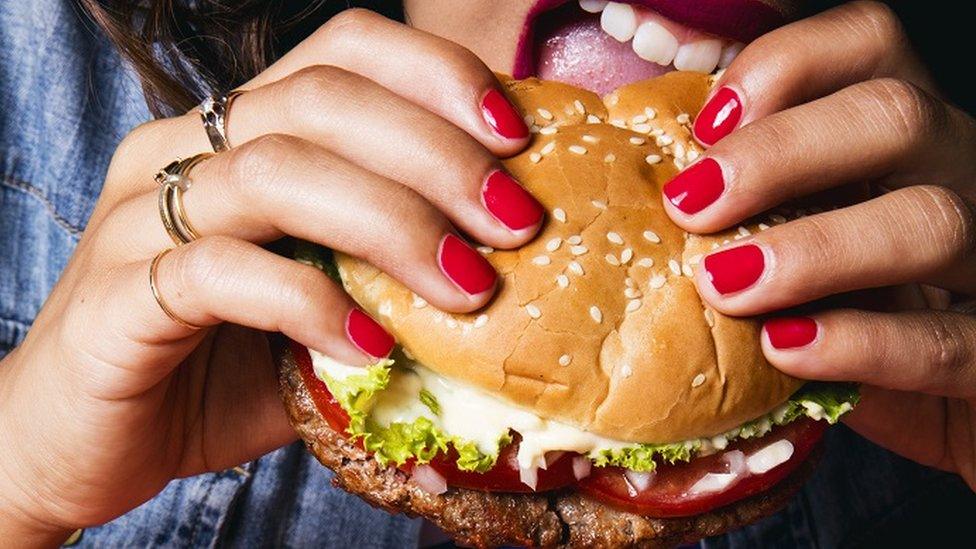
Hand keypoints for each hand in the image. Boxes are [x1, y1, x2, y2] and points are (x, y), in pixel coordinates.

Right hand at [0, 9, 540, 543]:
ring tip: (467, 287)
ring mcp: (140, 219)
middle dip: (437, 156)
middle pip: (321, 100)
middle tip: (514, 222)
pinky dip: (310, 303)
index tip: (515, 137)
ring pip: (275, 173)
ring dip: (391, 224)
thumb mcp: (326, 309)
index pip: (342, 51)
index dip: (435, 75)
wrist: (91, 442)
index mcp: (236, 133)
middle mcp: (183, 151)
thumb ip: (391, 279)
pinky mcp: (116, 297)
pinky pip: (220, 273)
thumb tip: (510, 270)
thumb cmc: (218, 367)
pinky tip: (371, 348)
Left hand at [662, 2, 975, 488]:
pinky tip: (783, 348)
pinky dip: (859, 342)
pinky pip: (943, 341)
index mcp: (904, 139)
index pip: (869, 45)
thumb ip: (755, 213)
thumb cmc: (856, 314)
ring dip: (812, 248)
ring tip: (725, 284)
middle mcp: (959, 177)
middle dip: (779, 153)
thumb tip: (649, 200)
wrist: (953, 407)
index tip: (707, 124)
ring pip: (930, 220)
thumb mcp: (804, 245)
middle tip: (691, 205)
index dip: (788, 64)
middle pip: (894, 116)